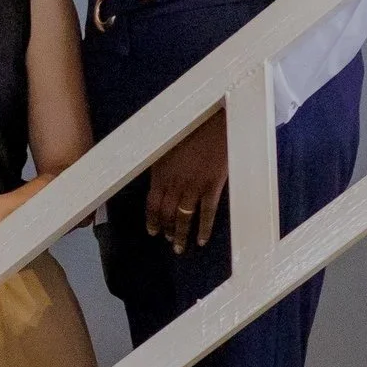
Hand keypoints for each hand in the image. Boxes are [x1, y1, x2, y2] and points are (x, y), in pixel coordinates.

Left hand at [144, 108, 229, 254]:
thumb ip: (163, 166)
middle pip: (166, 214)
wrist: (215, 119)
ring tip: (179, 247)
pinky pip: (207, 214)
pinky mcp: (213, 187)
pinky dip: (203, 229)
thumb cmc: (191, 127)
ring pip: (184, 218)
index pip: (152, 204)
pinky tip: (201, 240)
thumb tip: (158, 181)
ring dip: (180, 235)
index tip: (152, 232)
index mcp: (161, 174)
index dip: (151, 221)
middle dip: (165, 230)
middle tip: (168, 241)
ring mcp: (194, 187)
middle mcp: (174, 184)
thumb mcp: (168, 146)